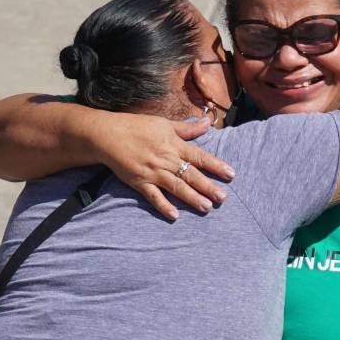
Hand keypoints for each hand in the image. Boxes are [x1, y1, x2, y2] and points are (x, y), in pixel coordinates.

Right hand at [93, 114, 234, 220]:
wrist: (108, 135)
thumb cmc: (136, 127)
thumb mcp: (164, 124)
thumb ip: (186, 129)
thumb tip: (207, 124)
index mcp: (174, 145)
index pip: (199, 156)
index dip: (216, 165)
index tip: (231, 174)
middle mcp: (166, 159)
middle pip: (191, 175)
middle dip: (208, 187)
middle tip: (223, 198)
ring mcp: (153, 172)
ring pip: (176, 187)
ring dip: (192, 198)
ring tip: (206, 207)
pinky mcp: (140, 182)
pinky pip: (154, 196)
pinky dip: (163, 206)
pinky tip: (175, 215)